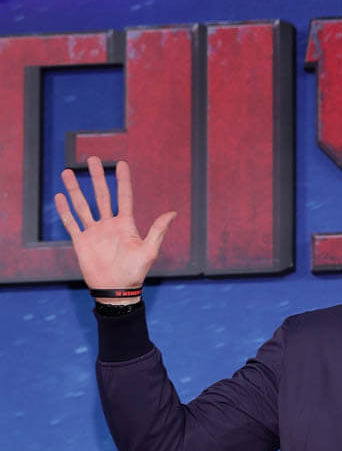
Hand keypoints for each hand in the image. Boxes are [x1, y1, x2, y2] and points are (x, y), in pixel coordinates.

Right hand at [54, 156, 175, 302]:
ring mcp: (94, 232)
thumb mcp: (149, 251)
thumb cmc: (134, 273)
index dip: (123, 180)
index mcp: (126, 225)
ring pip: (83, 205)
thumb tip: (173, 213)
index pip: (124, 197)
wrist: (116, 291)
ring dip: (75, 189)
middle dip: (97, 177)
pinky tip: (59, 196)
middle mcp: (109, 225)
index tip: (121, 163)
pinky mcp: (81, 241)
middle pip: (102, 195)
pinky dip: (65, 210)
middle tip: (92, 159)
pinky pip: (71, 223)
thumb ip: (158, 230)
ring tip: (68, 172)